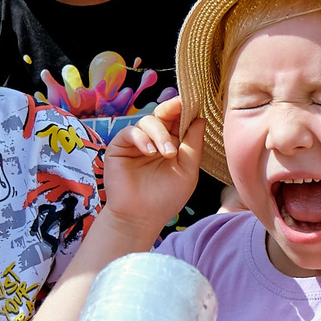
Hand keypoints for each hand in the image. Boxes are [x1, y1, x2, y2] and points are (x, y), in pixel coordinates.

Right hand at [99, 92, 203, 233]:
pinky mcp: (119, 147)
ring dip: (160, 133)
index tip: (194, 103)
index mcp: (173, 143)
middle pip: (163, 114)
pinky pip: (130, 132)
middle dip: (172, 109)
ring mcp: (137, 143)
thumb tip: (201, 119)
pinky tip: (150, 152)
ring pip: (148, 121)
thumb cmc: (166, 197)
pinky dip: (142, 138)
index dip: (185, 110)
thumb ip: (193, 145)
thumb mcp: (187, 171)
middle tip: (180, 109)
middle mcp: (155, 140)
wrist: (141, 217)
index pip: (179, 120)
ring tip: (167, 154)